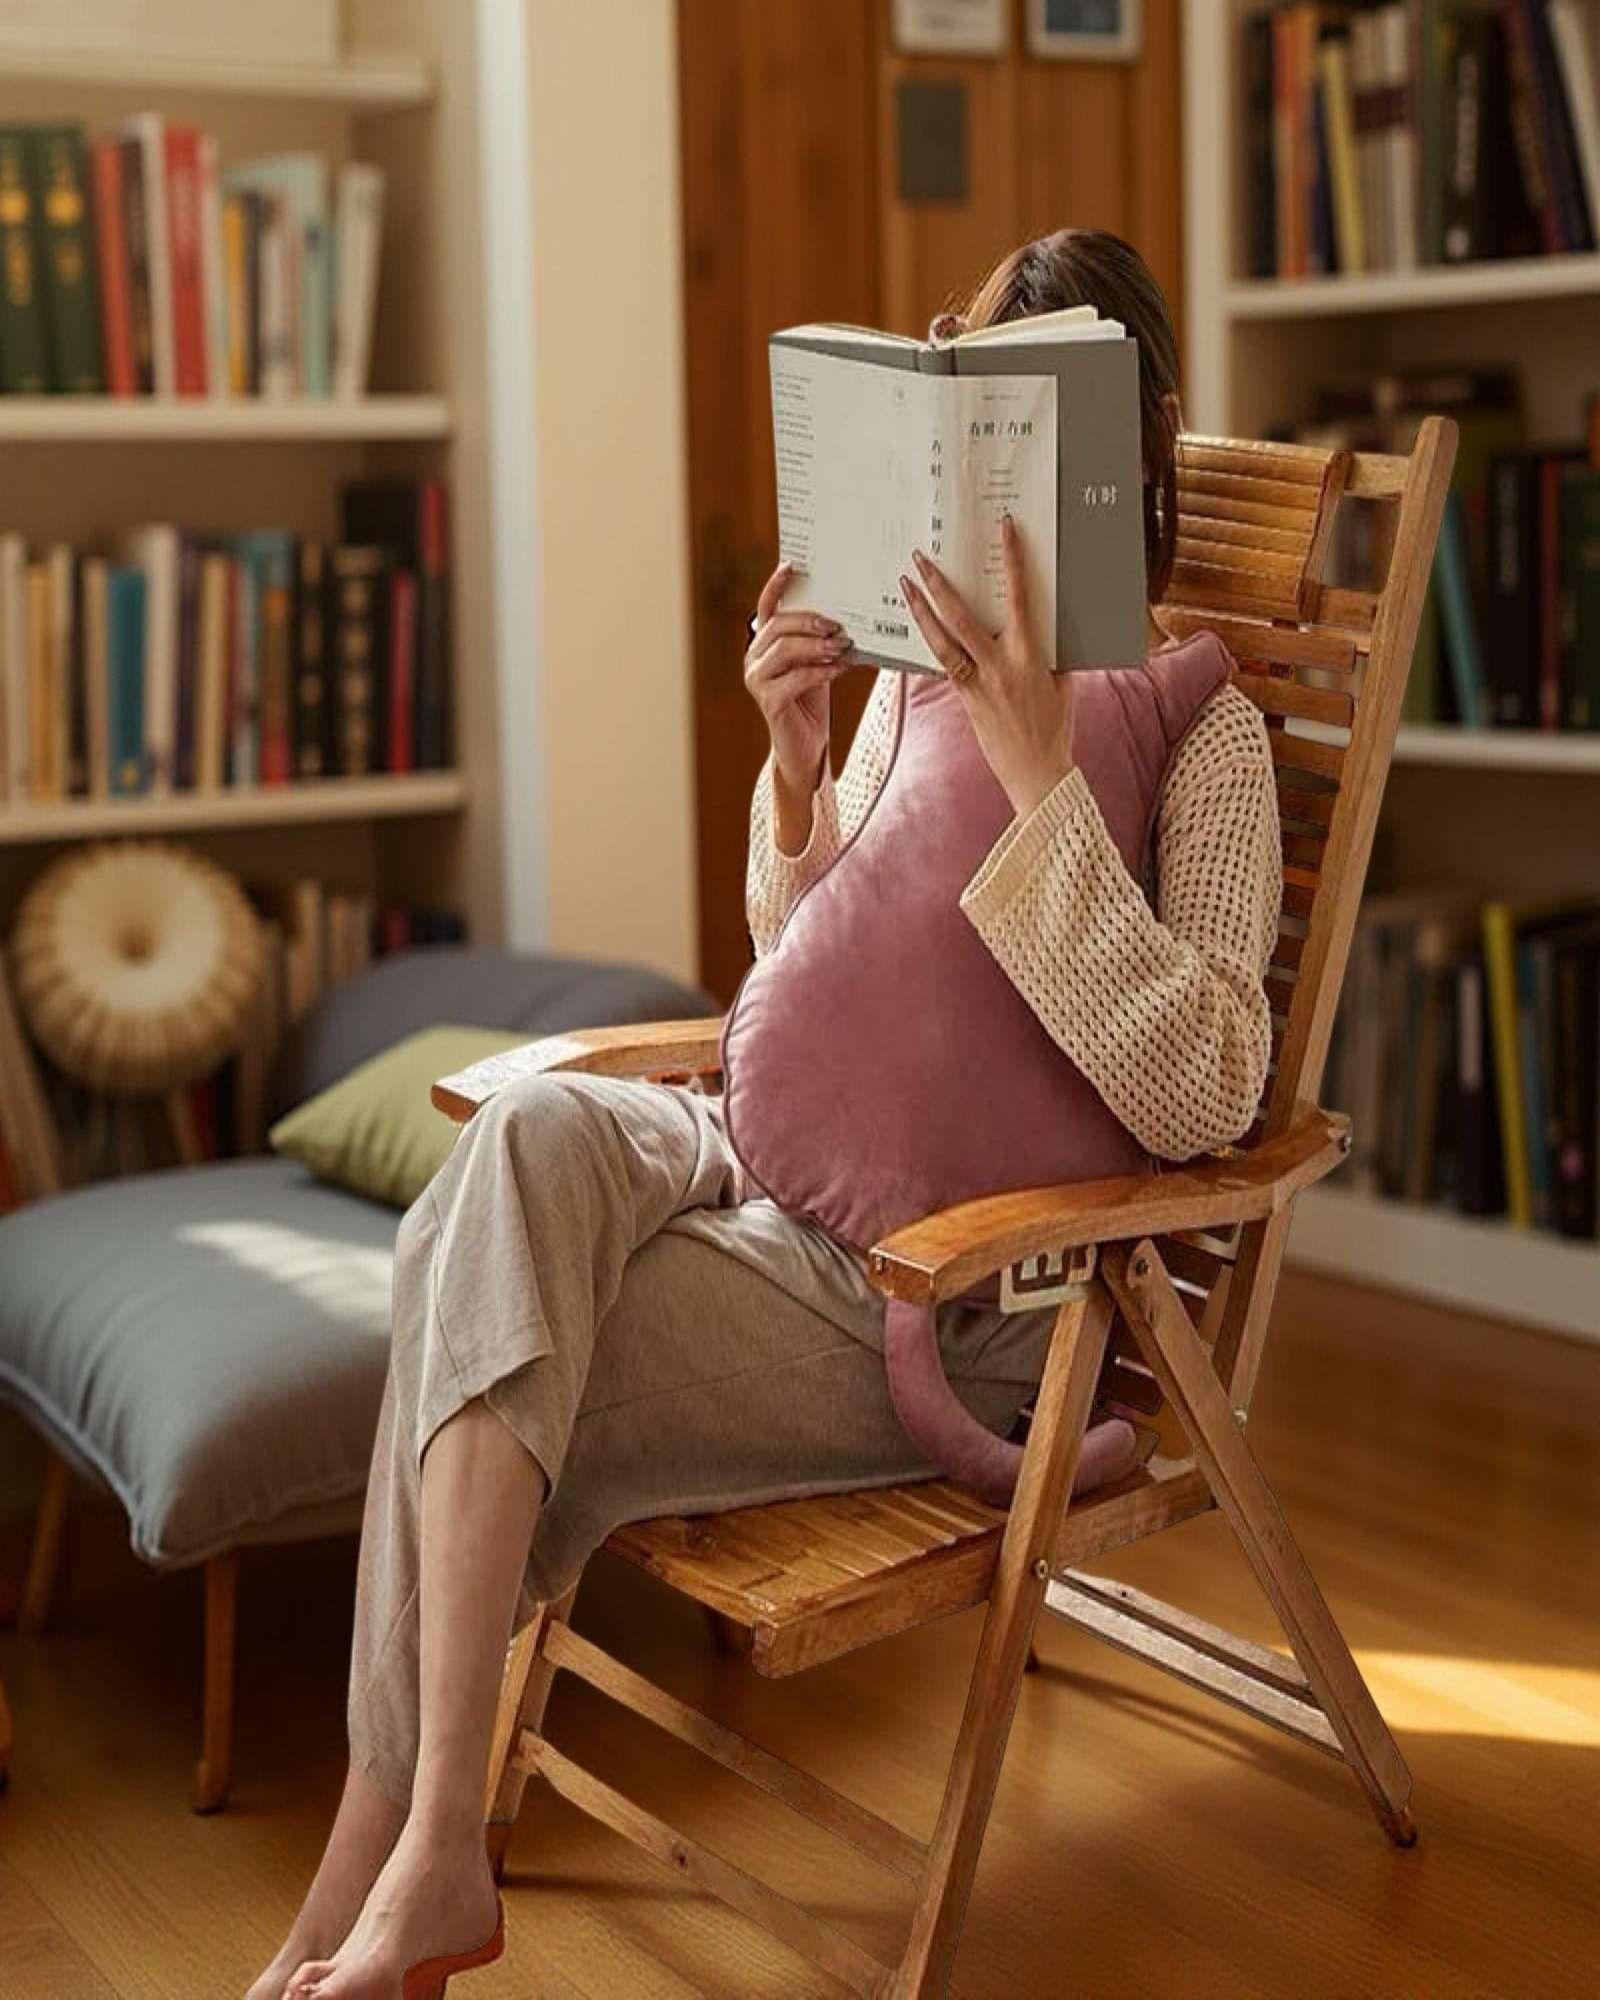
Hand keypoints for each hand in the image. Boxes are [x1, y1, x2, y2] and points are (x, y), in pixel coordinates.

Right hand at [743, 561, 852, 789]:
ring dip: (816, 645)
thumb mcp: (817, 662)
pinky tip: (841, 668)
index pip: (766, 608)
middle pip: (778, 627)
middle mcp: (754, 659)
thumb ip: (820, 640)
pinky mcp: (768, 702)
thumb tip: (846, 617)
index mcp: (764, 644)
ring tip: (842, 646)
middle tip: (837, 625)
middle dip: (809, 621)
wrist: (806, 745)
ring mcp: (757, 680)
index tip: (792, 566)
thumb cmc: (812, 700)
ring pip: (784, 650)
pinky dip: (821, 671)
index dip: (775, 586)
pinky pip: (795, 678)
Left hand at [900, 516, 1075, 820]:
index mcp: (1029, 655)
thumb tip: (1046, 620)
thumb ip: (1051, 649)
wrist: (1036, 771)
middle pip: (961, 617)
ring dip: (921, 611)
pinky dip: (930, 643)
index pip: (1019, 598)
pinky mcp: (964, 699)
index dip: (1012, 561)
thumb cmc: (1055, 726)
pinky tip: (917, 625)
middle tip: (920, 557)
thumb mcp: (1062, 681)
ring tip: (905, 585)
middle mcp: (999, 666)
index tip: (1004, 530)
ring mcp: (977, 684)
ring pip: (941, 641)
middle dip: (938, 585)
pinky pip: (943, 665)